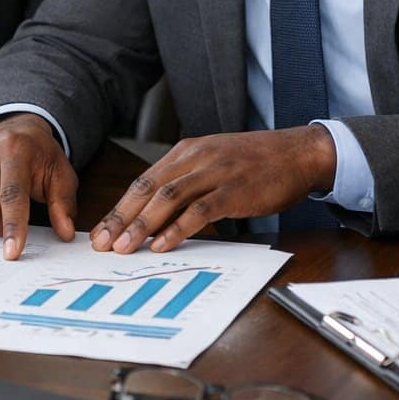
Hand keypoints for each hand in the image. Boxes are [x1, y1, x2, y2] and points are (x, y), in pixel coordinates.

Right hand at [0, 113, 77, 259]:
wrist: (15, 132)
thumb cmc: (38, 157)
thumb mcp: (59, 174)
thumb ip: (62, 203)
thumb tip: (64, 233)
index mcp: (14, 147)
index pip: (11, 194)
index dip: (14, 226)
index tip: (13, 253)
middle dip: (0, 229)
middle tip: (13, 228)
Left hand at [91, 126, 337, 253]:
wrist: (297, 153)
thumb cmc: (256, 163)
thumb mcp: (213, 163)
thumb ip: (187, 182)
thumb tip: (157, 215)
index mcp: (186, 151)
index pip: (143, 181)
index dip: (119, 207)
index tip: (101, 231)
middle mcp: (194, 158)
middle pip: (147, 188)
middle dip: (121, 217)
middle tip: (102, 243)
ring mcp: (214, 172)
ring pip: (168, 198)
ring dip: (142, 225)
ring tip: (124, 247)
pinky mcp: (234, 189)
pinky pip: (199, 210)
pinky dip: (178, 228)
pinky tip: (163, 244)